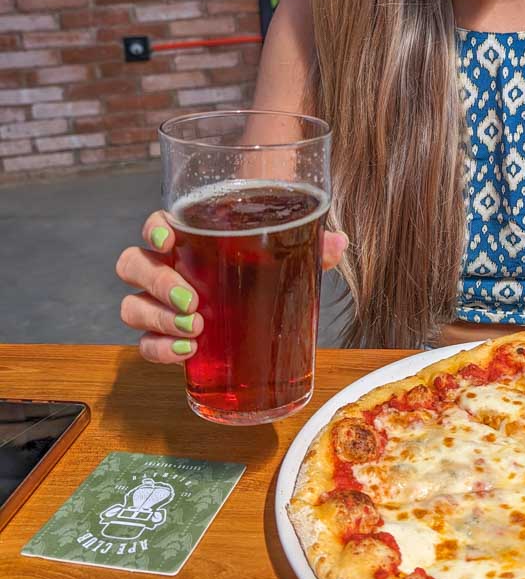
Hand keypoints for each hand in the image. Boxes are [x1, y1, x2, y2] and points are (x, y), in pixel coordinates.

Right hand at [116, 213, 348, 364]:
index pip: (155, 225)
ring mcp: (159, 304)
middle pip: (134, 265)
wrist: (259, 303)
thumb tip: (338, 243)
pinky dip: (159, 350)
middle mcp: (166, 268)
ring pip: (132, 307)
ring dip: (157, 319)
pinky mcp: (165, 337)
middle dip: (157, 283)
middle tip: (193, 302)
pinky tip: (186, 353)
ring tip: (195, 329)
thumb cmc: (262, 267)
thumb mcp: (287, 253)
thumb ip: (310, 244)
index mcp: (189, 238)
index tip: (169, 239)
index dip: (154, 229)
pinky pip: (145, 344)